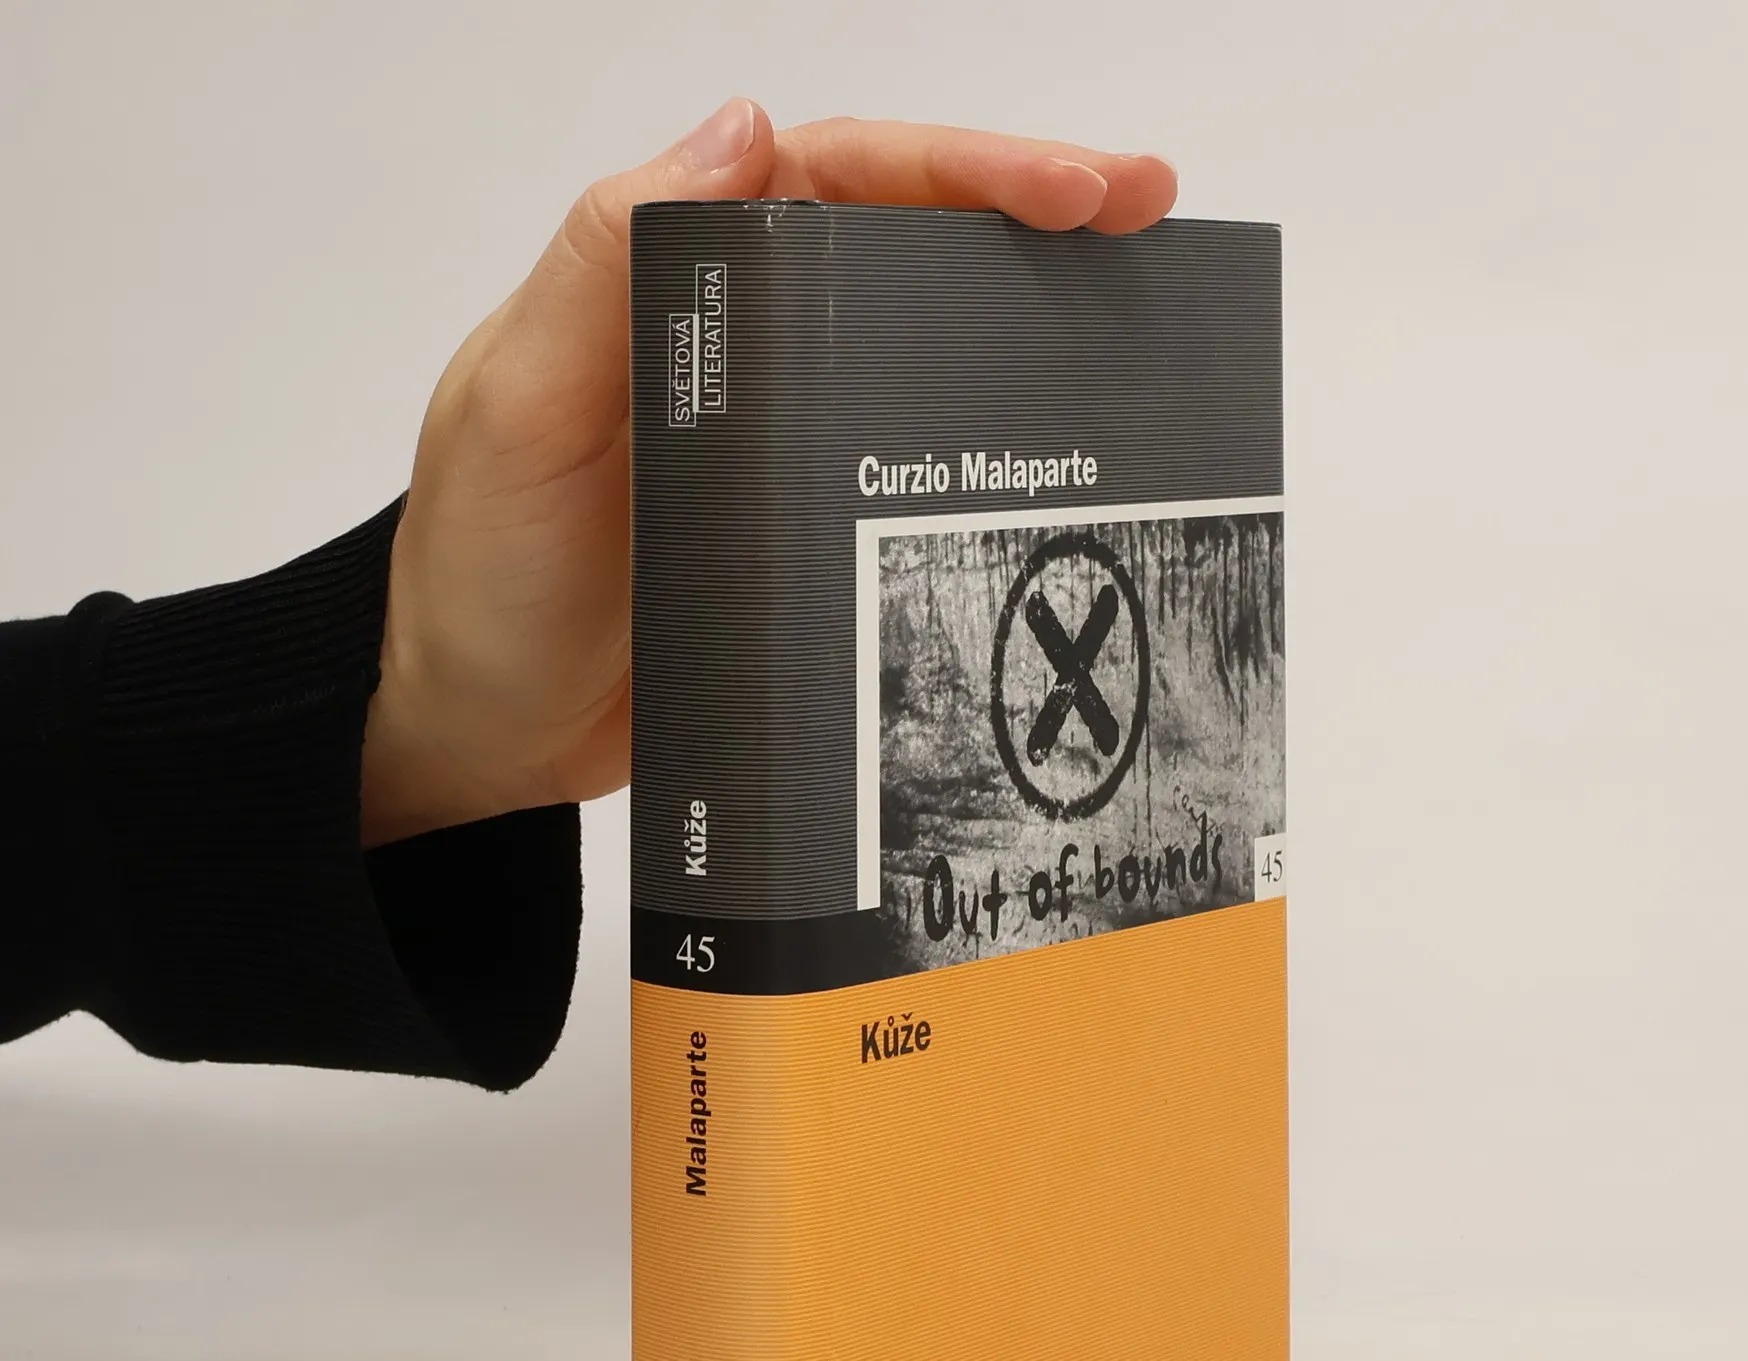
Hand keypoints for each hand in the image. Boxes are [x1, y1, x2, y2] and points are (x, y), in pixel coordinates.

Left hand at [361, 100, 1178, 846]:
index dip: (964, 168)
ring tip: (1145, 324)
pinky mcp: (808, 531)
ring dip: (1034, 326)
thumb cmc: (483, 575)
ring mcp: (785, 439)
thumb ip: (604, 264)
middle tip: (1151, 220)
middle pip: (909, 245)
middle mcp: (744, 340)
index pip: (839, 178)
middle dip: (1036, 221)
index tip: (1072, 190)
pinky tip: (1066, 458)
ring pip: (928, 350)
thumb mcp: (521, 408)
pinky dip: (992, 453)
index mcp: (677, 277)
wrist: (483, 733)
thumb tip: (743, 127)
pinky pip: (914, 469)